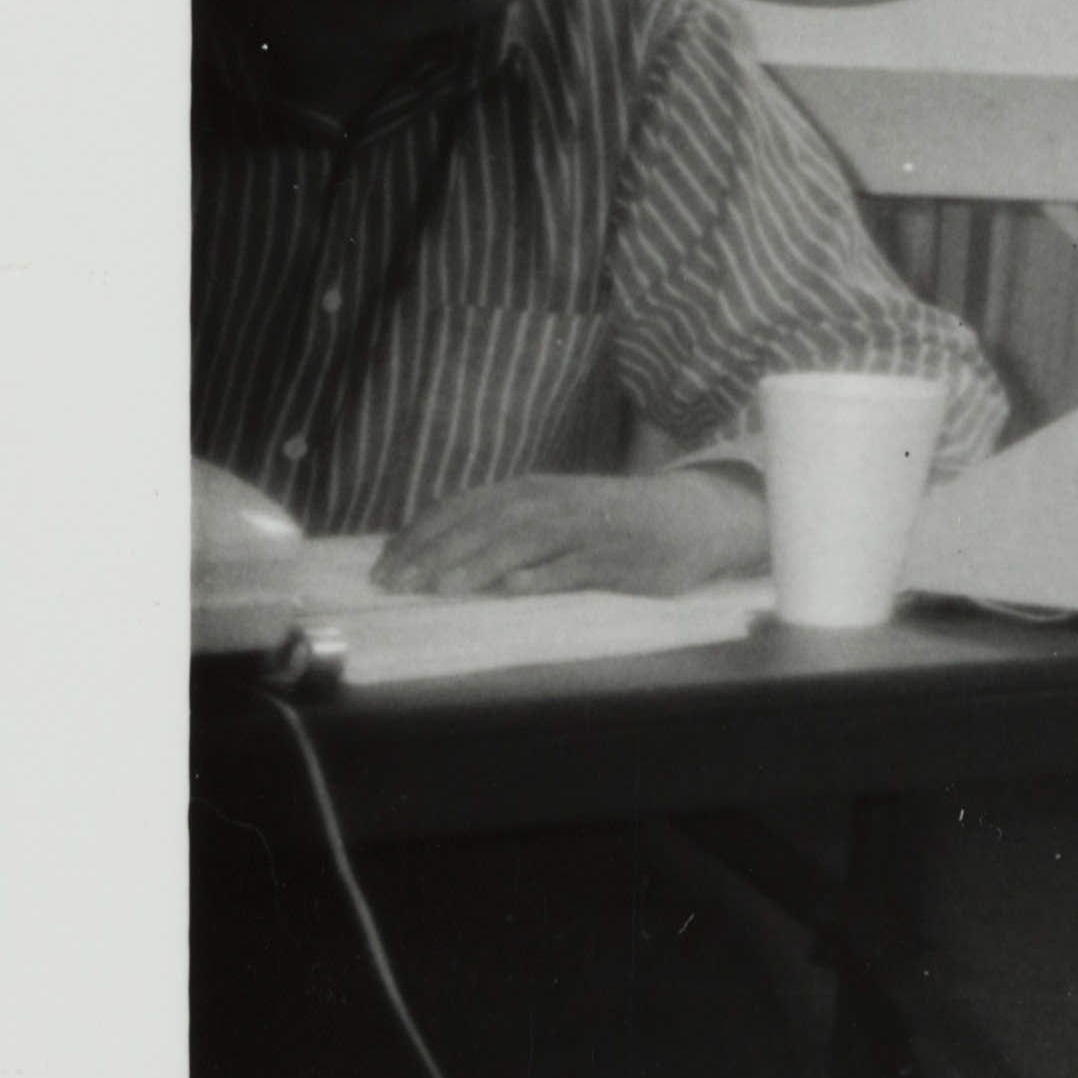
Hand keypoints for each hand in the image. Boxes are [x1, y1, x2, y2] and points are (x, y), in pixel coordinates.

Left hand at [379, 467, 772, 597]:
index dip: (423, 533)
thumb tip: (437, 551)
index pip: (466, 506)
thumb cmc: (612, 521)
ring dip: (481, 563)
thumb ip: (505, 527)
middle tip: (396, 583)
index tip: (385, 564)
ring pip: (526, 542)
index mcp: (534, 490)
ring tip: (442, 588)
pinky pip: (578, 566)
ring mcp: (589, 530)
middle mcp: (556, 503)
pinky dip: (546, 575)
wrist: (692, 517)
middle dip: (438, 552)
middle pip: (487, 524)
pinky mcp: (620, 558)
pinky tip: (516, 587)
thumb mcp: (555, 512)